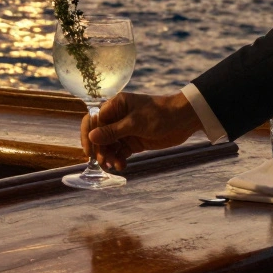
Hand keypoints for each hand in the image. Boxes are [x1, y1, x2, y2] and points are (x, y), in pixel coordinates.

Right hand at [79, 92, 204, 171]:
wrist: (184, 120)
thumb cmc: (160, 115)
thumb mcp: (134, 123)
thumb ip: (112, 131)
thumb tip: (91, 137)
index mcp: (115, 106)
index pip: (94, 120)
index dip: (88, 135)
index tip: (89, 151)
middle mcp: (117, 118)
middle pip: (100, 136)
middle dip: (101, 150)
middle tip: (105, 162)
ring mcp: (125, 130)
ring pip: (109, 146)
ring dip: (110, 156)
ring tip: (116, 166)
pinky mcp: (133, 141)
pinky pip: (120, 151)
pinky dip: (119, 159)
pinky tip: (122, 165)